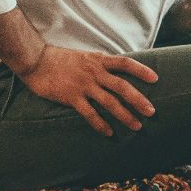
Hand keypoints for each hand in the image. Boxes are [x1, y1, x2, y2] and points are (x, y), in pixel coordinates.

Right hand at [18, 45, 158, 136]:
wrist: (35, 60)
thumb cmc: (60, 59)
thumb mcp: (85, 57)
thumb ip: (101, 65)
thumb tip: (116, 74)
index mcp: (99, 61)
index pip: (125, 63)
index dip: (142, 70)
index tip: (156, 79)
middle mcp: (94, 72)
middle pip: (122, 87)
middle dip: (139, 100)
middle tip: (152, 112)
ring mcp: (84, 85)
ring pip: (110, 102)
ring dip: (125, 115)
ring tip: (137, 126)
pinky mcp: (72, 97)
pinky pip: (90, 113)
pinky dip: (101, 124)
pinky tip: (109, 132)